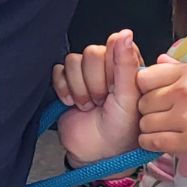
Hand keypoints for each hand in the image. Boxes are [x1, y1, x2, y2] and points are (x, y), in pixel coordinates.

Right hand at [54, 30, 143, 165]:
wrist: (95, 154)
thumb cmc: (121, 130)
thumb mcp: (129, 97)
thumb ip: (125, 64)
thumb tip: (124, 32)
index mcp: (127, 67)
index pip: (115, 45)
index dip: (112, 66)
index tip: (116, 87)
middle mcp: (107, 67)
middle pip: (92, 52)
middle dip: (95, 81)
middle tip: (102, 101)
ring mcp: (86, 75)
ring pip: (73, 60)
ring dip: (80, 88)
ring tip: (89, 105)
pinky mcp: (66, 83)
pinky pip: (58, 70)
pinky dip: (63, 88)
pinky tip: (72, 103)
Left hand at [136, 57, 186, 165]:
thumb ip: (182, 69)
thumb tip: (159, 61)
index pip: (145, 77)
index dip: (145, 87)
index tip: (152, 94)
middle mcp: (184, 92)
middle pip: (143, 101)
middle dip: (147, 108)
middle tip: (159, 114)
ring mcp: (186, 119)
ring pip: (146, 123)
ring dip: (149, 127)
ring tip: (161, 128)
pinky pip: (154, 142)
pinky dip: (150, 143)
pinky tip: (158, 141)